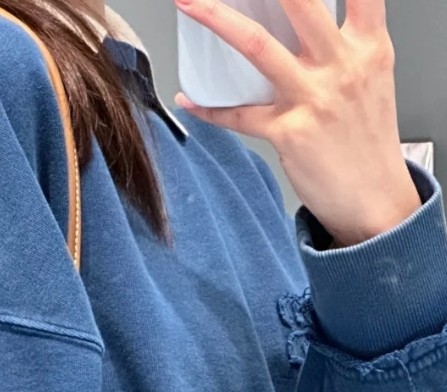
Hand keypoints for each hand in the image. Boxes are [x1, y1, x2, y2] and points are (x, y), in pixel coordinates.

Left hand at [171, 0, 421, 244]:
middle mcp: (343, 66)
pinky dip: (208, 108)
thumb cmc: (369, 141)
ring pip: (258, 47)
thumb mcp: (372, 78)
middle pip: (301, 3)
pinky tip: (189, 100)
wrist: (375, 199)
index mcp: (369, 47)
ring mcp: (314, 99)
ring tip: (189, 4)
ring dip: (218, 20)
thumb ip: (344, 45)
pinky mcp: (289, 133)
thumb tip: (303, 23)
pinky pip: (238, 115)